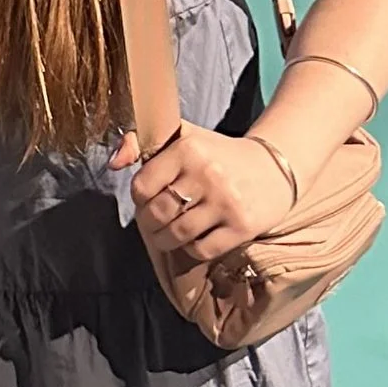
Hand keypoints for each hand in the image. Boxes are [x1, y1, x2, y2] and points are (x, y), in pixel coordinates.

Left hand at [128, 126, 295, 261]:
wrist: (274, 168)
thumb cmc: (218, 154)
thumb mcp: (183, 136)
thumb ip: (142, 142)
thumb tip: (113, 163)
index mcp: (188, 148)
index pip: (142, 185)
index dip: (140, 197)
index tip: (149, 198)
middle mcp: (207, 173)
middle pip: (157, 213)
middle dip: (149, 223)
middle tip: (156, 221)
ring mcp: (226, 202)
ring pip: (178, 234)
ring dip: (166, 240)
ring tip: (169, 233)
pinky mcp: (243, 226)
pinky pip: (202, 249)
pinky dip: (191, 249)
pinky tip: (194, 239)